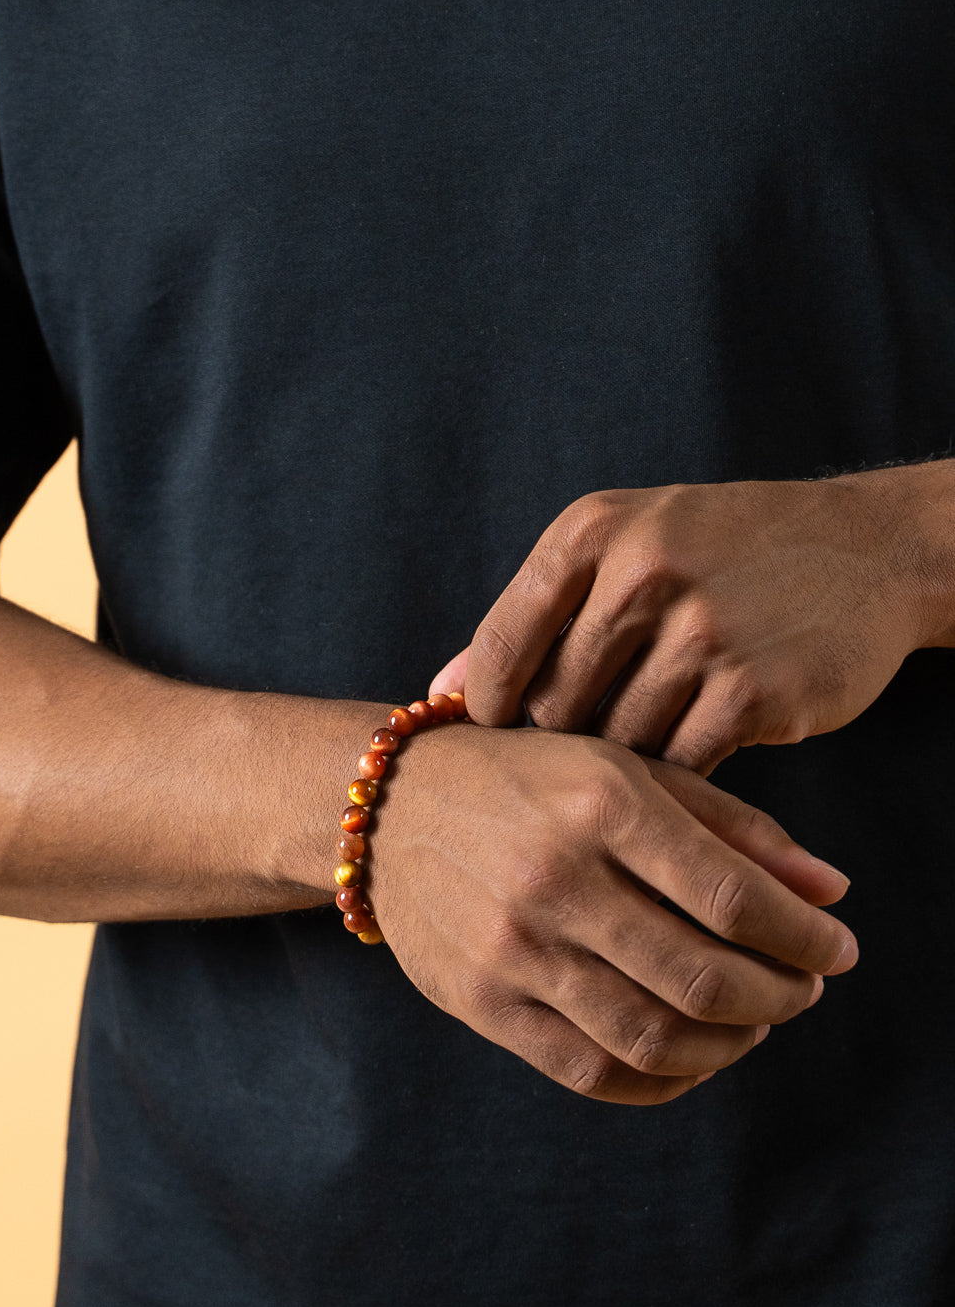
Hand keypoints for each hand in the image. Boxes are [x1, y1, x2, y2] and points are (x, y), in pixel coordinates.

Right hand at [370, 723, 855, 1104]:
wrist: (390, 806)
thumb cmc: (523, 778)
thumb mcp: (624, 770)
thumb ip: (732, 827)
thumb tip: (830, 892)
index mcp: (599, 803)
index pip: (733, 897)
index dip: (804, 938)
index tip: (837, 949)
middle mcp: (554, 877)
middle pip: (702, 978)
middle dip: (779, 996)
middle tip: (800, 989)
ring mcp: (511, 949)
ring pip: (652, 1036)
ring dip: (729, 1045)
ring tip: (751, 1024)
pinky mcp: (480, 1002)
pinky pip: (590, 1071)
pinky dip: (661, 1080)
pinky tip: (689, 1056)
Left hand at [430, 470, 936, 773]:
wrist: (864, 550)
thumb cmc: (722, 552)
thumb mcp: (625, 547)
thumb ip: (536, 615)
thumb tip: (443, 690)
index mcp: (592, 531)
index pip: (502, 642)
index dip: (490, 706)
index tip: (495, 737)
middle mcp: (641, 572)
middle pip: (554, 703)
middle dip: (562, 738)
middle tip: (582, 750)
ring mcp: (700, 632)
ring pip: (616, 743)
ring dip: (624, 761)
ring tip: (647, 746)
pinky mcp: (752, 690)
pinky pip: (680, 766)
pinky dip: (678, 775)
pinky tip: (692, 753)